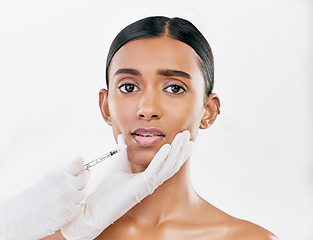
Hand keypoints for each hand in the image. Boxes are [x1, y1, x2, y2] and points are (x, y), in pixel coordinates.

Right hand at [0, 158, 89, 239]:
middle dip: (83, 177)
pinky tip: (62, 209)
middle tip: (79, 179)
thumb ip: (57, 177)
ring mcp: (67, 200)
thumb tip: (69, 173)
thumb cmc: (22, 202)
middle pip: (85, 177)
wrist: (13, 221)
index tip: (81, 164)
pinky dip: (73, 209)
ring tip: (64, 199)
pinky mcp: (68, 213)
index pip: (77, 164)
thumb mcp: (40, 181)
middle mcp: (64, 186)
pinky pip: (78, 208)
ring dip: (76, 195)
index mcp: (56, 175)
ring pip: (82, 194)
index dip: (80, 164)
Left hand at [61, 130, 192, 239]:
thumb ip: (122, 151)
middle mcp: (152, 181)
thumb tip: (122, 137)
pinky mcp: (143, 185)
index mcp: (149, 177)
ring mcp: (149, 184)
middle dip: (181, 148)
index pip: (168, 163)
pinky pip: (156, 169)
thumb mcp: (119, 165)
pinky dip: (162, 157)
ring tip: (183, 137)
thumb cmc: (109, 190)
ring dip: (177, 150)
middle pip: (173, 163)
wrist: (99, 206)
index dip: (178, 151)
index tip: (184, 139)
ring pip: (169, 166)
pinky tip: (168, 146)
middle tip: (187, 133)